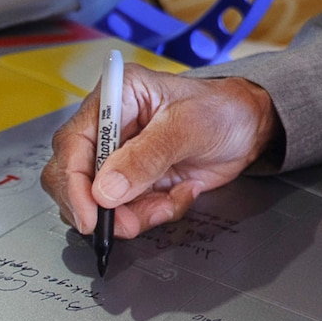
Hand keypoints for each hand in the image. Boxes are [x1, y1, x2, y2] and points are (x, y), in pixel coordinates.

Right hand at [40, 66, 280, 240]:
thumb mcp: (188, 126)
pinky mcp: (135, 182)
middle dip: (100, 208)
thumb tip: (106, 190)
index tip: (90, 214)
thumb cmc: (221, 109)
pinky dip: (152, 213)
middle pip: (73, 178)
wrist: (250, 128)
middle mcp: (109, 128)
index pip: (72, 143)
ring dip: (133, 214)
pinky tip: (180, 193)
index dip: (73, 183)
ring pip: (100, 204)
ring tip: (171, 200)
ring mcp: (120, 158)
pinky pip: (128, 212)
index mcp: (115, 98)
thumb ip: (147, 157)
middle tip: (130, 222)